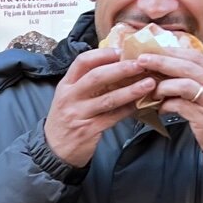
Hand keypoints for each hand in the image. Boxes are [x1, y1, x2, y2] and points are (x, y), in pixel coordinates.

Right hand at [42, 49, 164, 168]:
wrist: (53, 150)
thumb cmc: (65, 120)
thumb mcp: (68, 97)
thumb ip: (85, 83)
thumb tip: (114, 67)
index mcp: (65, 85)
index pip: (82, 62)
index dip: (102, 54)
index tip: (121, 51)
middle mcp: (70, 97)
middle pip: (96, 77)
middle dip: (121, 69)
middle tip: (140, 64)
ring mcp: (79, 114)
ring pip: (108, 98)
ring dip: (131, 90)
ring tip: (149, 84)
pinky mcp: (89, 130)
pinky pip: (112, 117)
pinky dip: (127, 110)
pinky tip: (139, 105)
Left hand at [131, 49, 202, 156]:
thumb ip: (200, 78)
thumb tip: (170, 67)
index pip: (195, 56)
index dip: (172, 51)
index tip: (153, 49)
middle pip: (187, 66)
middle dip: (162, 61)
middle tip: (142, 60)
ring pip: (183, 85)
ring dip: (163, 86)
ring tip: (151, 90)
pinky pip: (180, 106)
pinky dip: (166, 105)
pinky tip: (159, 108)